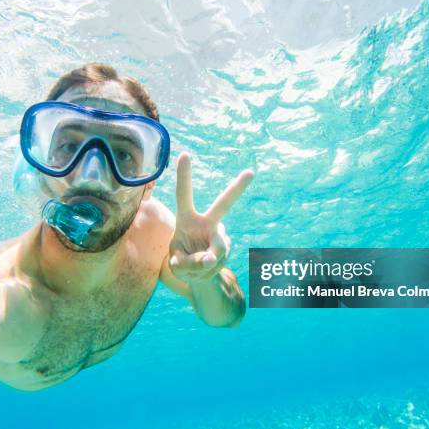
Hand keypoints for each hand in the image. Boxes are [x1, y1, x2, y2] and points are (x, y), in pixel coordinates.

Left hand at [169, 152, 253, 282]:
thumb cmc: (182, 261)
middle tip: (250, 172)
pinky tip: (204, 271)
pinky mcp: (227, 250)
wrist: (199, 274)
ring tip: (194, 268)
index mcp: (187, 219)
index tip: (185, 154)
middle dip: (237, 188)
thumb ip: (188, 263)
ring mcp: (220, 236)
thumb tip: (210, 259)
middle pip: (223, 205)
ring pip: (213, 252)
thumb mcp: (177, 264)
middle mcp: (207, 223)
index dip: (184, 176)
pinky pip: (215, 264)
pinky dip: (205, 273)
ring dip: (199, 267)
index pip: (184, 195)